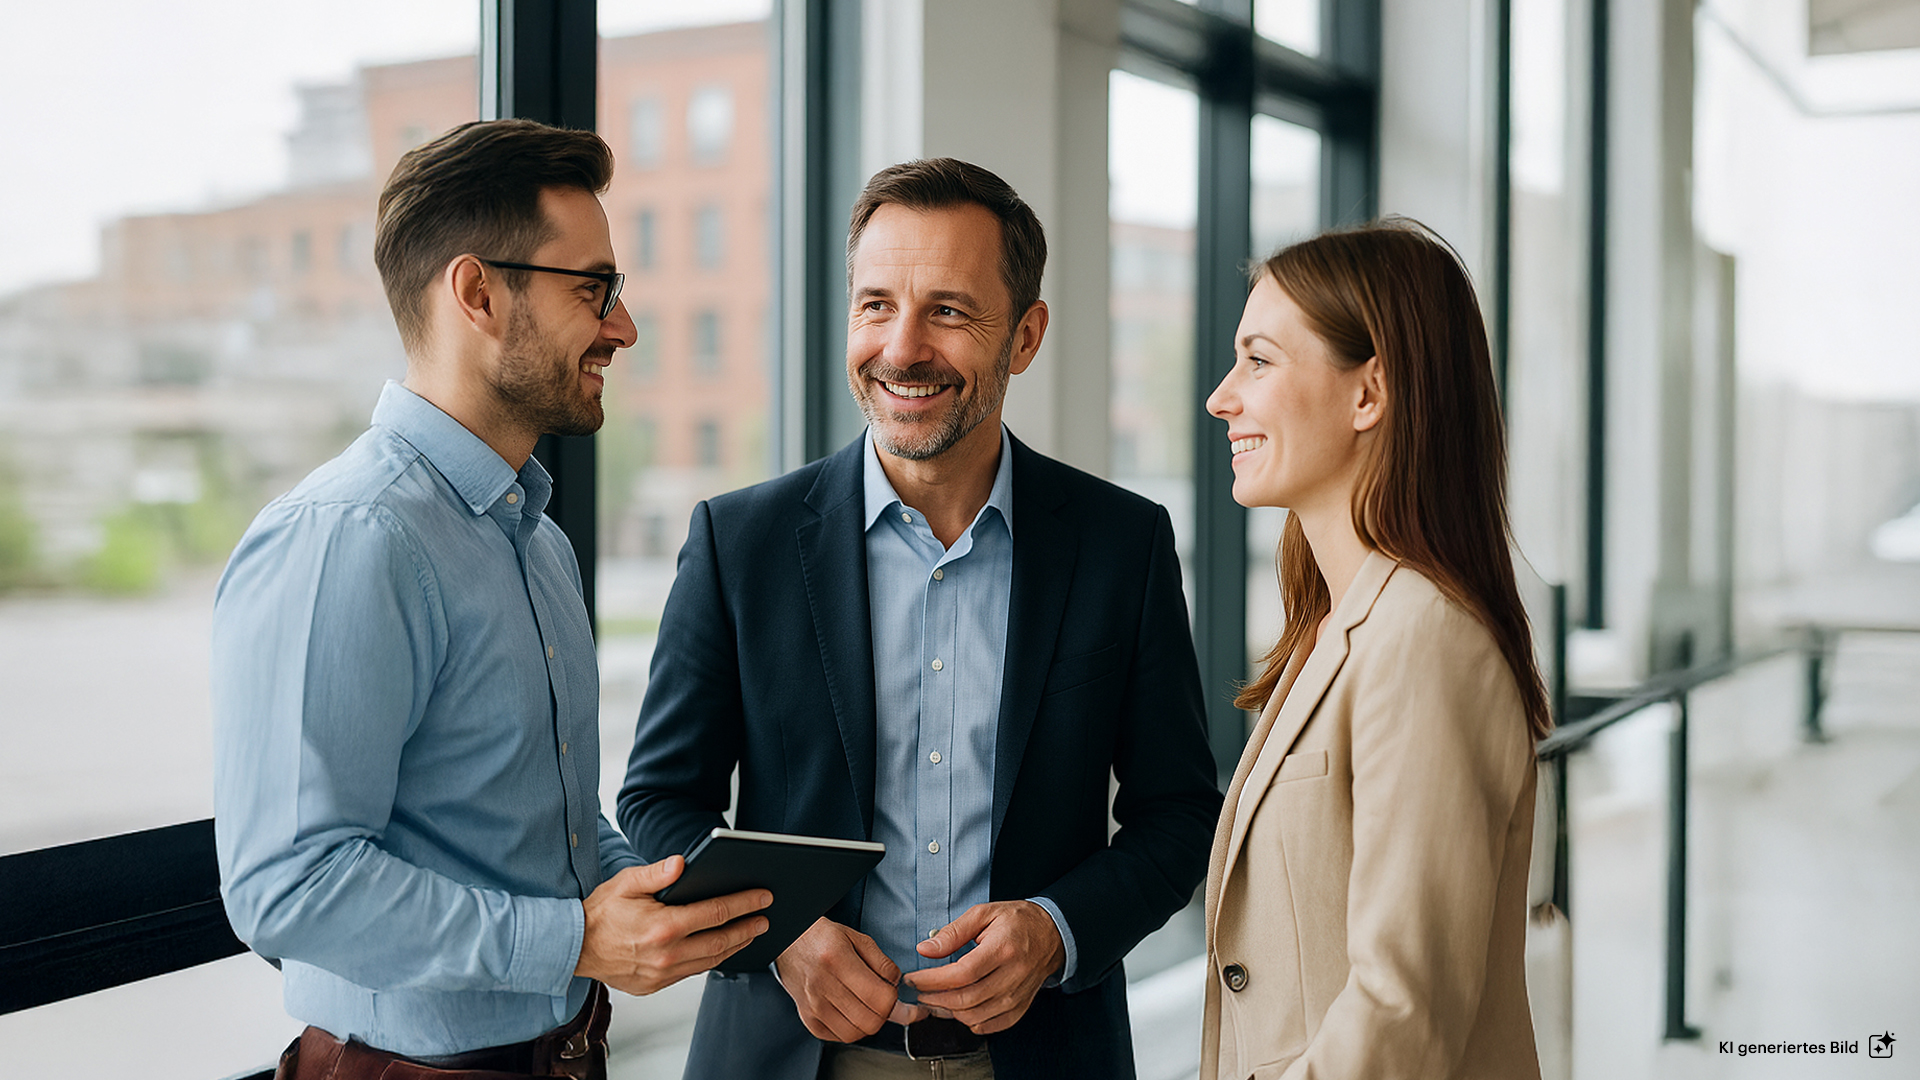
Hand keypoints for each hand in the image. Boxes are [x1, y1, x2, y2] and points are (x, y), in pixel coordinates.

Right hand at [574, 857, 771, 995]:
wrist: (573, 947)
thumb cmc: (601, 911)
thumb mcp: (626, 882)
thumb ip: (657, 872)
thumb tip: (683, 863)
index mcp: (663, 927)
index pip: (716, 913)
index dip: (744, 904)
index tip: (763, 897)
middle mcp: (666, 955)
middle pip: (720, 941)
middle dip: (747, 928)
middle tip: (766, 918)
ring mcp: (661, 974)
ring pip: (710, 961)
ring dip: (734, 947)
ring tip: (750, 932)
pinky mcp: (655, 985)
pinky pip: (692, 972)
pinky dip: (711, 960)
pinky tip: (721, 948)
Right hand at [775, 917, 927, 1041]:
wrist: (788, 943)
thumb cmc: (824, 938)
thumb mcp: (857, 938)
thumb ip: (881, 962)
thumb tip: (897, 984)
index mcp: (838, 960)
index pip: (880, 997)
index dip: (896, 999)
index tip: (897, 994)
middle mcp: (823, 985)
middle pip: (870, 1021)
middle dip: (885, 1014)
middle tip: (884, 1002)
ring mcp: (813, 1005)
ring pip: (855, 1034)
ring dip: (869, 1024)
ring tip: (868, 1007)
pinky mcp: (807, 1018)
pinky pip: (838, 1037)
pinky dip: (851, 1030)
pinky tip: (852, 1013)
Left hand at [901, 901, 1062, 1034]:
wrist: (1052, 934)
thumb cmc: (1017, 921)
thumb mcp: (983, 914)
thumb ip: (953, 932)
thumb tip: (925, 949)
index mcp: (1003, 948)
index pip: (961, 973)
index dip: (932, 980)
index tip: (913, 979)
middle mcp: (1013, 975)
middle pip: (967, 999)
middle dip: (935, 999)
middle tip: (919, 992)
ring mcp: (1019, 995)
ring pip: (976, 1017)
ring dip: (949, 1012)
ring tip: (935, 999)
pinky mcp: (1021, 1007)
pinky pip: (992, 1025)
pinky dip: (971, 1022)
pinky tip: (959, 1010)